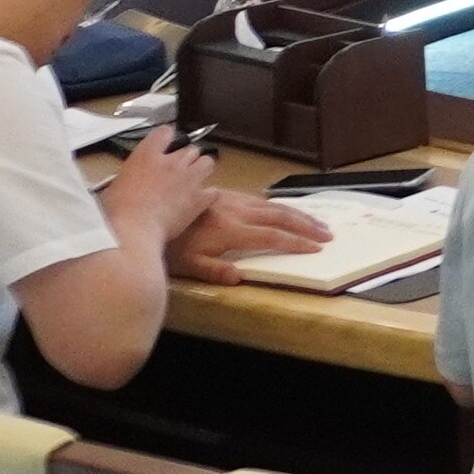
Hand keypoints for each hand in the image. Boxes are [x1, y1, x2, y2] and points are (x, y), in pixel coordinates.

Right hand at [100, 129, 216, 243]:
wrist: (133, 230)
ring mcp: (188, 178)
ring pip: (207, 162)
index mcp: (147, 155)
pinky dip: (208, 195)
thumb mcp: (112, 186)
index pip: (165, 132)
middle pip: (189, 148)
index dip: (166, 137)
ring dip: (201, 169)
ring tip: (193, 181)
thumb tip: (125, 182)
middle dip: (185, 158)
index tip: (165, 143)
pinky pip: (213, 190)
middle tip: (178, 171)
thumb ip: (126, 177)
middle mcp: (171, 162)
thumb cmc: (116, 211)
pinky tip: (200, 201)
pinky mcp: (199, 198)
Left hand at [170, 185, 329, 284]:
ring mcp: (231, 200)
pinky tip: (284, 210)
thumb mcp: (186, 265)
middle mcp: (235, 210)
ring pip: (271, 204)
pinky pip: (259, 199)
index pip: (270, 236)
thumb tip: (240, 278)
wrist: (146, 216)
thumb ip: (213, 271)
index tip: (316, 248)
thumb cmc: (168, 246)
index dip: (295, 242)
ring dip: (296, 213)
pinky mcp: (225, 195)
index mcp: (229, 229)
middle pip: (278, 215)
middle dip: (306, 225)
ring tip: (315, 222)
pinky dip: (279, 206)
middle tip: (328, 234)